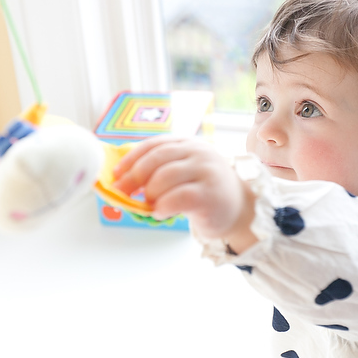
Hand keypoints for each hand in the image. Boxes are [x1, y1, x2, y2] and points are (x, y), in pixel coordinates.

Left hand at [113, 137, 257, 251]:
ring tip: (150, 204)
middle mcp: (199, 152)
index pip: (154, 144)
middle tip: (122, 192)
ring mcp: (206, 171)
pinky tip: (161, 213)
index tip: (116, 173)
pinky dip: (162, 207)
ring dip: (149, 193)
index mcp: (189, 143)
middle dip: (134, 176)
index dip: (131, 158)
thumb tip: (122, 176)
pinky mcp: (210, 194)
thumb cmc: (205, 191)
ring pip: (164, 177)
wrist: (241, 209)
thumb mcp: (185, 171)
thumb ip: (161, 168)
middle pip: (157, 158)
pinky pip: (177, 198)